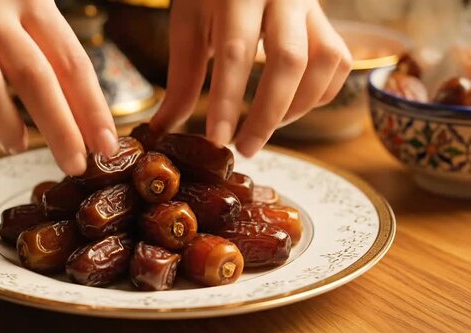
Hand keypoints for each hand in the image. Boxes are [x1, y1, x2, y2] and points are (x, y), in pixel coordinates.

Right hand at [0, 0, 118, 174]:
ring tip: (18, 146)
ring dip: (5, 124)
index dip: (92, 110)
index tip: (106, 146)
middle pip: (34, 77)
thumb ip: (55, 52)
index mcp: (31, 1)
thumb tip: (91, 119)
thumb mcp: (27, 8)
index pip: (71, 64)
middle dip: (60, 129)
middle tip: (75, 164)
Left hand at [150, 0, 351, 155]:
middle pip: (289, 60)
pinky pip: (338, 62)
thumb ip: (183, 79)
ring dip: (298, 106)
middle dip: (268, 114)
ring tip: (267, 127)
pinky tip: (290, 107)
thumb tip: (164, 129)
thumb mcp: (188, 26)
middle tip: (246, 148)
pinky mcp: (325, 20)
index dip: (227, 101)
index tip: (218, 140)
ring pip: (324, 62)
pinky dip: (319, 94)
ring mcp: (309, 7)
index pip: (235, 52)